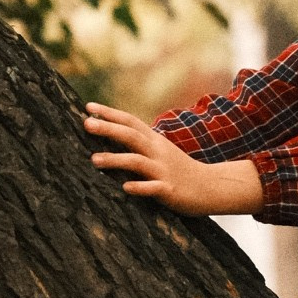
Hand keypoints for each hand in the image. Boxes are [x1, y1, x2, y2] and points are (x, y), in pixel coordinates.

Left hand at [84, 104, 262, 216]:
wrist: (211, 186)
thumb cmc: (180, 170)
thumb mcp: (160, 151)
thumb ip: (140, 143)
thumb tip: (112, 136)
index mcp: (154, 141)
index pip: (130, 121)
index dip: (110, 113)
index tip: (88, 107)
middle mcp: (157, 152)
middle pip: (131, 136)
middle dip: (108, 129)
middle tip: (86, 124)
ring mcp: (163, 171)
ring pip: (137, 161)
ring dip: (115, 159)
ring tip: (94, 159)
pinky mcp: (169, 190)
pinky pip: (153, 188)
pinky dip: (139, 187)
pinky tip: (125, 188)